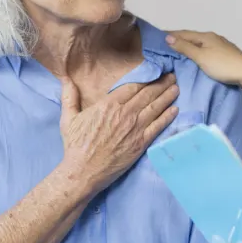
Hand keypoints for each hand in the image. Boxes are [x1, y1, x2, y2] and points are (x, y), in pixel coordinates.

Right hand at [59, 73, 179, 192]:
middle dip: (161, 83)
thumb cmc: (75, 145)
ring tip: (176, 87)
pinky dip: (168, 116)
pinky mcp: (141, 143)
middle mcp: (124, 114)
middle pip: (147, 94)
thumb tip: (65, 79)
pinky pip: (158, 126)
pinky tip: (175, 109)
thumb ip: (69, 97)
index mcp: (108, 105)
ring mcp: (134, 128)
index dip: (146, 77)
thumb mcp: (68, 118)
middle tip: (171, 76)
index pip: (132, 86)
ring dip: (167, 96)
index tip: (154, 72)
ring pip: (155, 107)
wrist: (83, 171)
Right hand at [165, 30, 241, 87]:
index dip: (170, 34)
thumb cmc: (223, 65)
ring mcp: (221, 46)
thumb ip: (185, 47)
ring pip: (200, 44)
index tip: (157, 37)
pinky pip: (206, 51)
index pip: (184, 33)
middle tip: (164, 46)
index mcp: (206, 36)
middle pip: (192, 37)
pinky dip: (197, 53)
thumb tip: (168, 37)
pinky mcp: (225, 55)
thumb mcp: (201, 57)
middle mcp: (213, 38)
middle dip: (179, 40)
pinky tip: (195, 59)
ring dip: (188, 46)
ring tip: (177, 53)